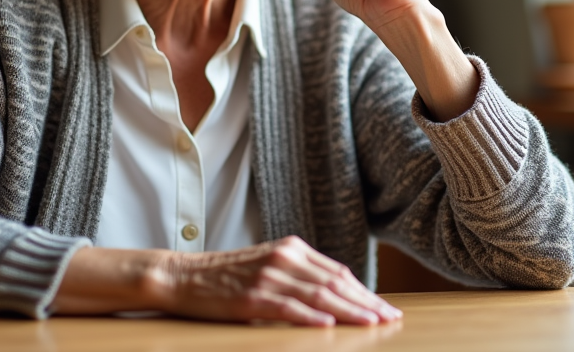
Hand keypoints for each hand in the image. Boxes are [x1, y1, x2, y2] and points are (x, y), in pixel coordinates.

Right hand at [156, 236, 401, 326]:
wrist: (183, 276)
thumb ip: (299, 274)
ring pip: (319, 296)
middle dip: (366, 302)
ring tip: (372, 323)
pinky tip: (329, 325)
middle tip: (390, 319)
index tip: (384, 307)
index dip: (364, 291)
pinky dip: (311, 317)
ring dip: (349, 311)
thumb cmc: (226, 275)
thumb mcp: (268, 265)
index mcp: (291, 248)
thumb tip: (335, 295)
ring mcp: (268, 277)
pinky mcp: (252, 298)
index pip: (337, 272)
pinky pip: (288, 308)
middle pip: (335, 282)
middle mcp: (284, 258)